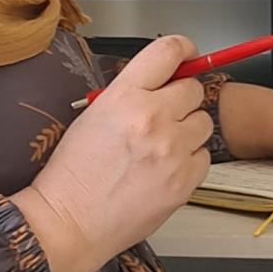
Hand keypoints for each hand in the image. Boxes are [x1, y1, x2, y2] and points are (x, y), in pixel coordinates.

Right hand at [11, 35, 212, 271]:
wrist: (68, 222)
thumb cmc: (73, 172)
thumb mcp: (93, 115)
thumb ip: (131, 94)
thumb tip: (164, 81)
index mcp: (125, 96)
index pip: (169, 51)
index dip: (183, 49)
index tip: (188, 54)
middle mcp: (152, 118)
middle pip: (194, 88)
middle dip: (181, 99)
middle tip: (163, 116)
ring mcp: (172, 151)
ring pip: (203, 123)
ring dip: (187, 131)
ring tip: (160, 148)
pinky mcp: (184, 182)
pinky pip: (204, 158)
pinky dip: (189, 162)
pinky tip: (164, 171)